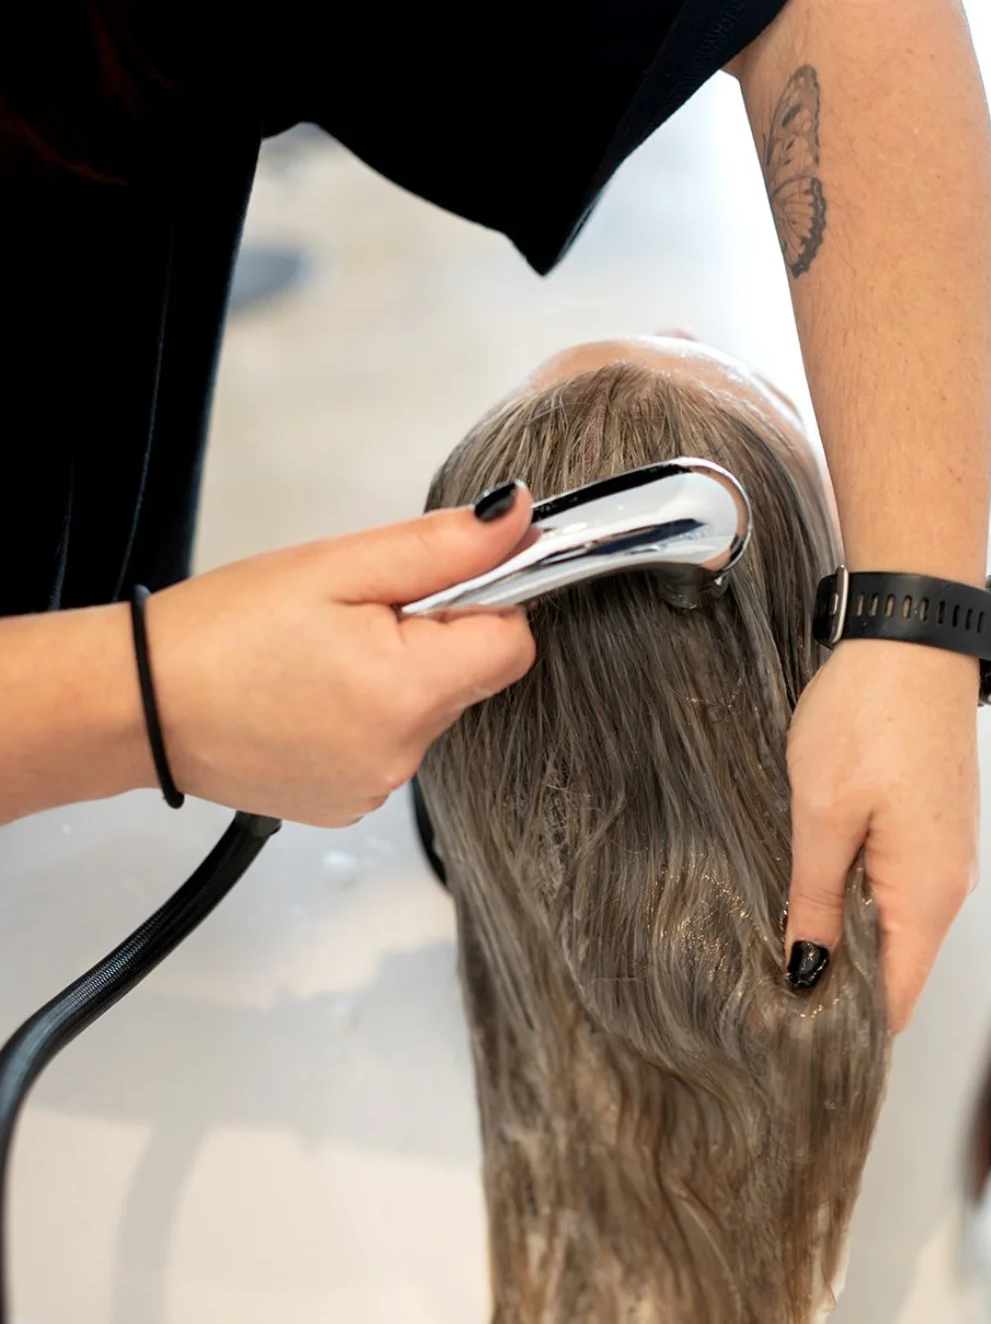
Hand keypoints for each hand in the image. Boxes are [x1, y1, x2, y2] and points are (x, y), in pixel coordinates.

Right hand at [146, 490, 535, 824]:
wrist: (139, 704)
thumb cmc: (222, 633)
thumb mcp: (337, 566)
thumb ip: (442, 547)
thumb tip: (518, 520)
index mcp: (408, 693)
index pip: (513, 643)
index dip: (483, 602)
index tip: (427, 587)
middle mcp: (404, 756)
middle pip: (470, 678)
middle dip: (429, 637)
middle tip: (352, 618)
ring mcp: (377, 788)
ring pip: (429, 711)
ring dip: (396, 676)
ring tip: (320, 659)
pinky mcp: (349, 803)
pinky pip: (391, 745)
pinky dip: (366, 716)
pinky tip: (310, 696)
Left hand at [785, 639, 979, 1030]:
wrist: (914, 638)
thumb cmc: (872, 716)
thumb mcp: (821, 814)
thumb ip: (813, 897)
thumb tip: (806, 967)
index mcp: (927, 893)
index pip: (899, 997)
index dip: (849, 1025)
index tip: (793, 1039)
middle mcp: (949, 882)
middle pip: (899, 964)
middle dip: (841, 984)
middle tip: (768, 993)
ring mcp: (945, 851)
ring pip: (896, 922)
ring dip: (845, 934)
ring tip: (782, 942)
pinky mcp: (933, 822)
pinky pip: (899, 882)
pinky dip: (858, 894)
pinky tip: (813, 884)